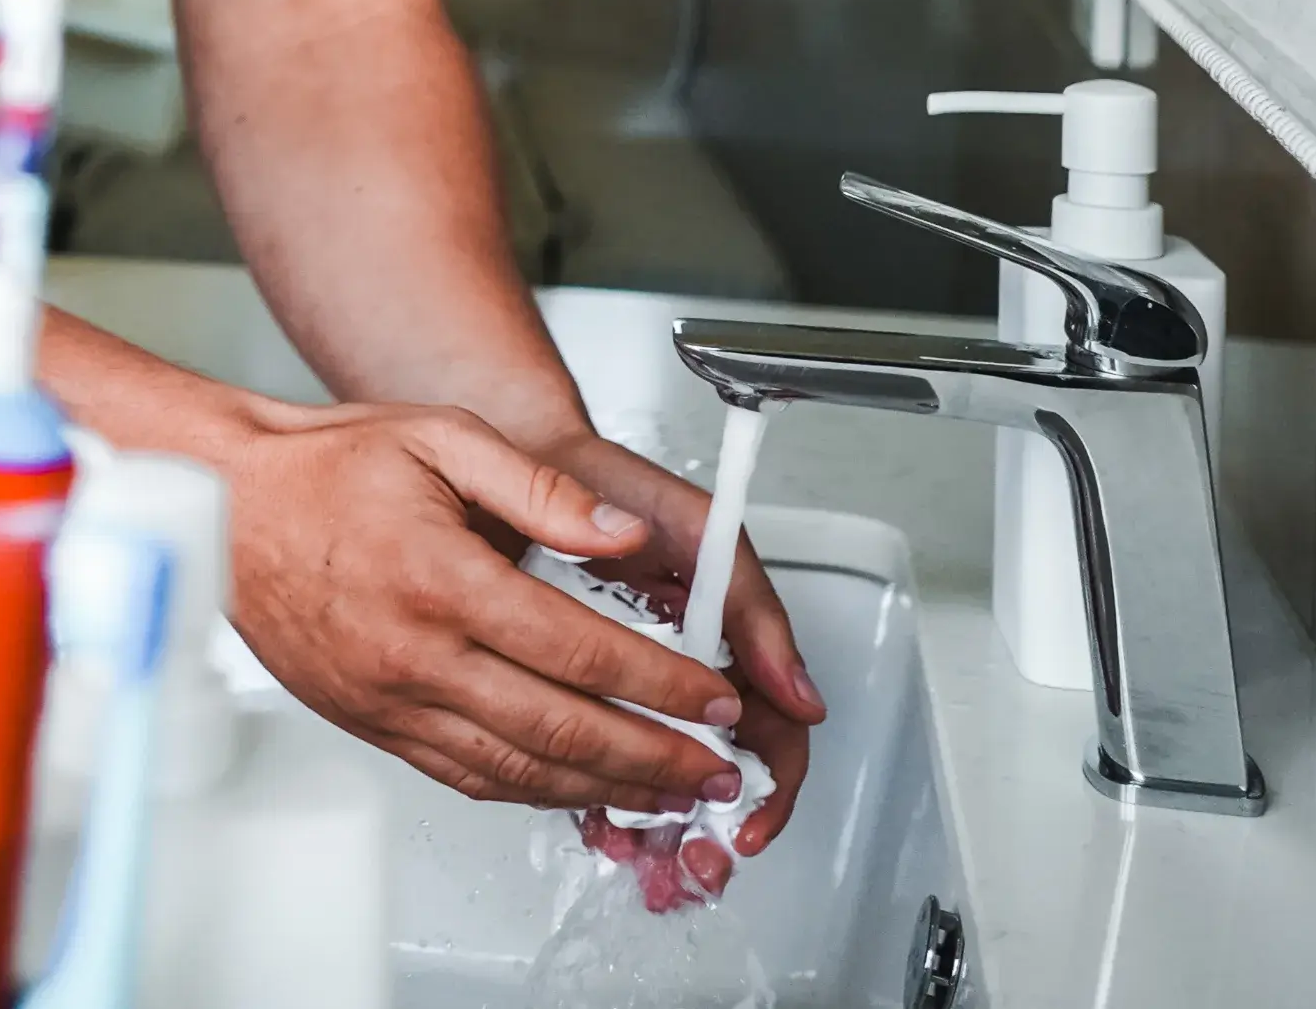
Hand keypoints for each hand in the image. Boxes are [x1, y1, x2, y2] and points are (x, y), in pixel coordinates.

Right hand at [217, 395, 758, 819]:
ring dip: (605, 789)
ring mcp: (390, 700)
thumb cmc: (323, 466)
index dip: (662, 683)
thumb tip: (621, 534)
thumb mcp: (441, 440)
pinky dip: (531, 791)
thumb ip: (542, 489)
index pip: (580, 650)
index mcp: (443, 580)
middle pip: (562, 729)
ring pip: (518, 769)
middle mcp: (416, 653)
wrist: (226, 503)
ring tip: (667, 791)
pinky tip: (573, 788)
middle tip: (716, 768)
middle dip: (656, 756)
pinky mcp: (370, 724)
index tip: (715, 696)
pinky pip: (465, 776)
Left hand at [537, 429, 823, 908]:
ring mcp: (630, 684)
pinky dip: (605, 798)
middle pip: (720, 768)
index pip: (771, 724)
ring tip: (648, 856)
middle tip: (697, 858)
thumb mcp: (692, 525)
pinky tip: (600, 822)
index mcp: (724, 635)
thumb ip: (751, 602)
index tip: (749, 816)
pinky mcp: (576, 692)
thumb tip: (800, 694)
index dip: (770, 779)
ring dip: (662, 823)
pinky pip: (600, 762)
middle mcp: (681, 667)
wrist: (515, 457)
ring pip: (662, 776)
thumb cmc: (605, 482)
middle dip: (715, 823)